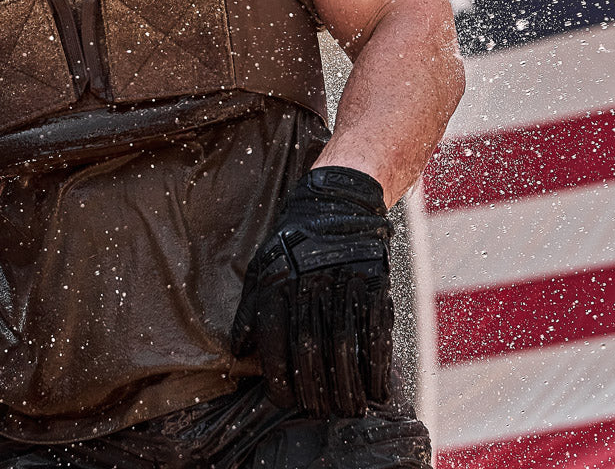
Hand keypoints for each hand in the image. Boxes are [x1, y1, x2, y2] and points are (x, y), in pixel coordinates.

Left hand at [231, 166, 392, 418]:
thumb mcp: (262, 265)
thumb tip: (236, 352)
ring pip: (344, 347)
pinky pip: (376, 332)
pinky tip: (376, 388)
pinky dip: (378, 365)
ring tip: (348, 410)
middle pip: (311, 351)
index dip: (280, 379)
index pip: (276, 344)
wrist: (337, 202)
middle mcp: (310, 287)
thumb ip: (250, 310)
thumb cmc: (294, 240)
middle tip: (318, 412)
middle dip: (315, 390)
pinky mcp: (374, 284)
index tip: (285, 400)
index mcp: (279, 285)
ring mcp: (344, 285)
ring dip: (348, 386)